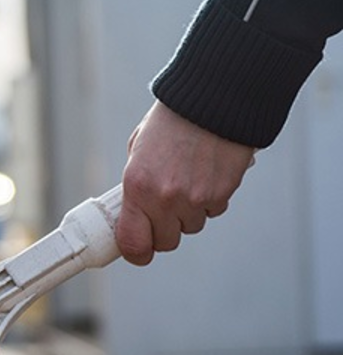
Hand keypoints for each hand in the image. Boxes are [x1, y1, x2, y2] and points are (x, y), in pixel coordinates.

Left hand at [116, 101, 254, 265]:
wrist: (212, 101)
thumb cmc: (171, 123)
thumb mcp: (139, 151)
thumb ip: (136, 185)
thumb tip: (134, 213)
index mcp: (137, 187)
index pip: (133, 243)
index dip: (136, 252)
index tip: (138, 250)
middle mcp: (165, 198)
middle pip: (165, 242)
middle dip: (164, 229)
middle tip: (164, 209)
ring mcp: (195, 199)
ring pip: (190, 226)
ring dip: (187, 213)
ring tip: (187, 181)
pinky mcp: (221, 194)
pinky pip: (212, 211)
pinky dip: (209, 200)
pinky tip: (205, 175)